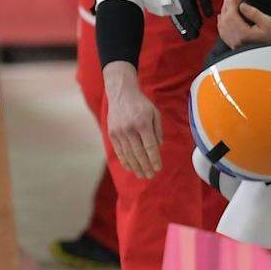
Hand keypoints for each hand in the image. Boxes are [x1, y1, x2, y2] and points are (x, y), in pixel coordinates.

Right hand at [104, 62, 162, 178]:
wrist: (121, 93)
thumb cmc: (141, 104)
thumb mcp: (155, 113)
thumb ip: (158, 130)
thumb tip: (158, 147)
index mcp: (142, 123)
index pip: (150, 146)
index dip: (154, 159)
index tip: (158, 168)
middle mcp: (129, 129)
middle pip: (138, 153)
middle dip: (145, 166)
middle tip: (150, 176)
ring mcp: (119, 132)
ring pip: (128, 154)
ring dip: (135, 166)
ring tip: (140, 175)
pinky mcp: (112, 133)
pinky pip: (119, 150)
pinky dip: (124, 160)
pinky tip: (130, 167)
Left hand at [168, 0, 216, 40]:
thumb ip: (184, 0)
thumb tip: (187, 17)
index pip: (174, 11)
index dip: (180, 25)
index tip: (186, 36)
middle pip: (179, 9)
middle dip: (186, 24)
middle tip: (193, 36)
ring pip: (188, 2)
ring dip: (193, 16)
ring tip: (199, 27)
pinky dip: (205, 4)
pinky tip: (209, 14)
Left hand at [217, 0, 270, 48]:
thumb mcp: (267, 22)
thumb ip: (253, 13)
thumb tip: (241, 5)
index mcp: (243, 34)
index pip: (232, 16)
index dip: (232, 4)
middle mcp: (235, 40)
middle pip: (226, 20)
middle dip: (227, 7)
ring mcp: (233, 43)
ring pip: (222, 26)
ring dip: (223, 13)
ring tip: (227, 3)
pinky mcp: (234, 45)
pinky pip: (223, 33)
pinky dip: (221, 23)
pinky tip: (222, 17)